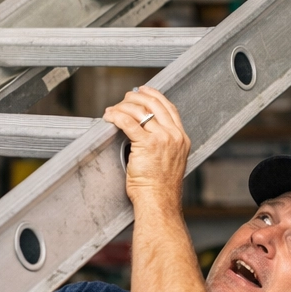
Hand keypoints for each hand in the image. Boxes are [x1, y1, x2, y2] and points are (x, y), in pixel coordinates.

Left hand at [102, 86, 189, 213]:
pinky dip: (116, 116)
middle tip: (124, 99)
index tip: (143, 90)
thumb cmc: (160, 187)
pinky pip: (128, 122)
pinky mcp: (147, 145)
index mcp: (181, 138)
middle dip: (136, 97)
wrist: (159, 201)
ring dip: (122, 107)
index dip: (154, 95)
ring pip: (140, 111)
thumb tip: (146, 131)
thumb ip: (164, 144)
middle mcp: (174, 135)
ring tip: (112, 110)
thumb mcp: (170, 160)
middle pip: (154, 104)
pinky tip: (109, 117)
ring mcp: (162, 139)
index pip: (168, 107)